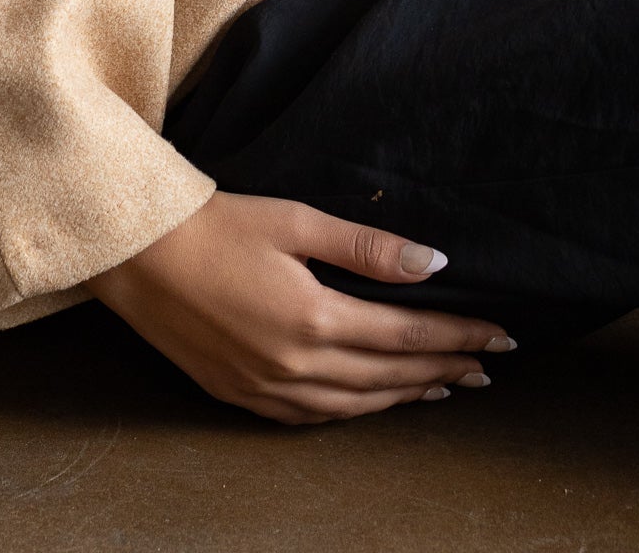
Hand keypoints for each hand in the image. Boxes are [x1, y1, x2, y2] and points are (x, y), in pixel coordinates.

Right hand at [86, 191, 515, 424]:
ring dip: (404, 397)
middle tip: (486, 368)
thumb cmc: (219, 225)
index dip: (458, 337)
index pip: (407, 336)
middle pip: (388, 377)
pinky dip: (354, 411)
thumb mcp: (298, 221)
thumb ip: (368, 248)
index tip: (500, 337)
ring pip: (354, 406)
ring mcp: (266, 389)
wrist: (139, 257)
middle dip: (443, 370)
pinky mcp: (241, 396)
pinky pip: (312, 418)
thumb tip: (432, 265)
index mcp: (315, 320)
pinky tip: (371, 401)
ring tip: (443, 387)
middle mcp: (295, 366)